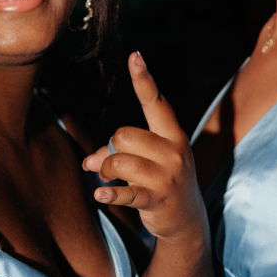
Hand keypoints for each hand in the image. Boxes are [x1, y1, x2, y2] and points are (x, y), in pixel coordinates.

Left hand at [82, 53, 206, 243]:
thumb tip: (89, 162)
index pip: (157, 103)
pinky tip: (100, 195)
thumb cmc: (162, 181)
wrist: (187, 220)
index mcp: (173, 135)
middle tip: (108, 165)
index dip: (144, 80)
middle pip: (125, 135)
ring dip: (106, 171)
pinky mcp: (157, 199)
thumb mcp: (149, 161)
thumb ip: (120, 152)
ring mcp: (167, 176)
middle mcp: (174, 152)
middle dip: (110, 149)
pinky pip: (125, 193)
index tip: (134, 56)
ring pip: (120, 161)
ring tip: (107, 180)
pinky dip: (109, 194)